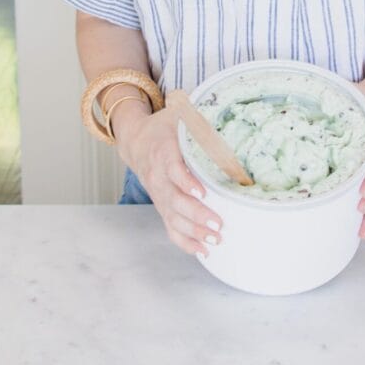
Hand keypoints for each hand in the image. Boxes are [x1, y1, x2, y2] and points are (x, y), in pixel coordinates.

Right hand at [114, 103, 222, 256]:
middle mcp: (158, 177)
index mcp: (163, 152)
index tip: (202, 193)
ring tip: (216, 238)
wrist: (137, 141)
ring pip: (172, 217)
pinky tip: (203, 249)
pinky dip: (185, 241)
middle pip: (174, 200)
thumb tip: (226, 116)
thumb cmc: (165, 128)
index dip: (186, 182)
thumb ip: (198, 119)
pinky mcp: (162, 206)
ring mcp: (158, 195)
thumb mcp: (179, 115)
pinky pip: (170, 227)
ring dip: (193, 231)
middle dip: (195, 214)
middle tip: (218, 223)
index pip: (172, 170)